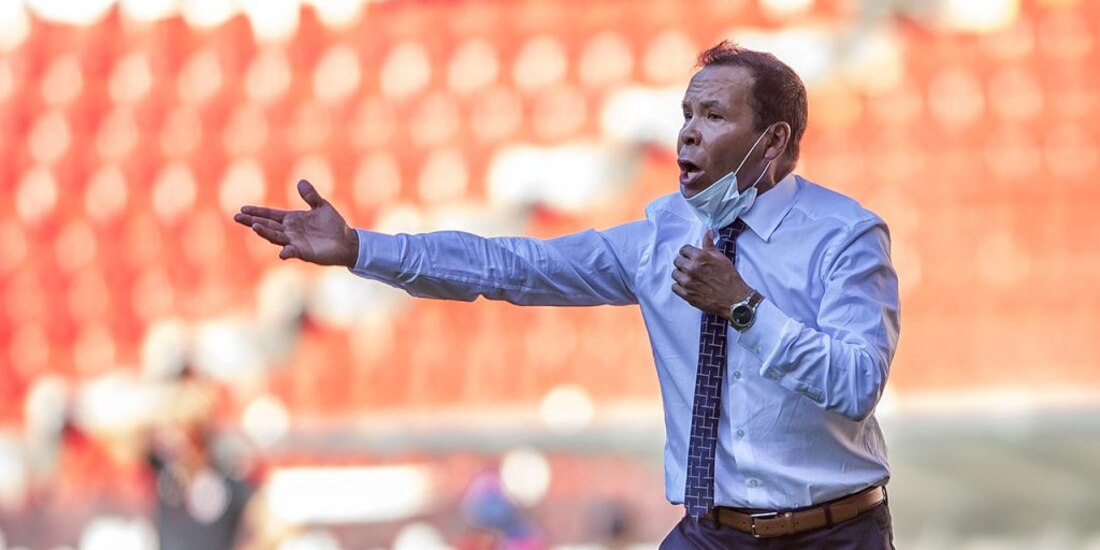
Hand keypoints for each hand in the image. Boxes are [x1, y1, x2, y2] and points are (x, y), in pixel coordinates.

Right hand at [233, 179, 358, 266]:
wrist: (347, 241)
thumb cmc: (333, 225)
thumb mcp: (321, 206)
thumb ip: (310, 196)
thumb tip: (300, 181)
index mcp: (292, 219)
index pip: (270, 215)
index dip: (257, 212)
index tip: (242, 209)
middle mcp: (290, 231)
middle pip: (267, 225)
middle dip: (252, 221)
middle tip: (237, 217)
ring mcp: (295, 242)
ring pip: (276, 237)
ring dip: (265, 232)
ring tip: (254, 226)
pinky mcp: (304, 252)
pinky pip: (293, 252)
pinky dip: (287, 252)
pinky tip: (282, 253)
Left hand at [671, 228, 752, 318]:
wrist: (734, 299)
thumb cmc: (729, 278)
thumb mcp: (721, 257)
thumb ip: (710, 244)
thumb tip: (708, 232)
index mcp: (699, 257)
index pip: (684, 249)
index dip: (688, 252)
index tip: (690, 256)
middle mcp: (691, 268)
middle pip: (677, 261)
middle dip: (683, 262)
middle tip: (691, 267)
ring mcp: (688, 282)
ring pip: (675, 274)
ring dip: (681, 274)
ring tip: (690, 277)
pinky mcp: (686, 294)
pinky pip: (675, 287)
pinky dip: (679, 286)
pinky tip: (688, 286)